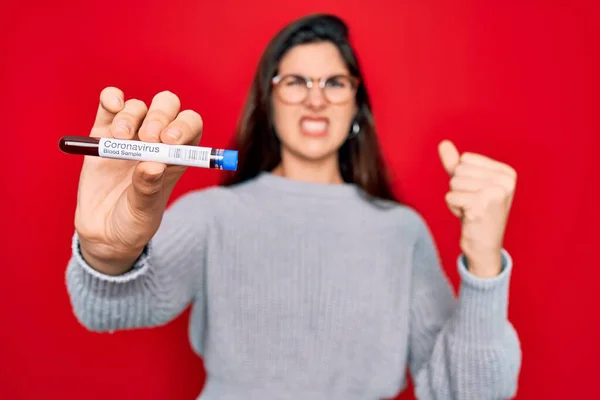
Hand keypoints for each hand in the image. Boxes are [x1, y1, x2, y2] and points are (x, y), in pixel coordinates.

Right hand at [74, 87, 202, 274]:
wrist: (103, 233)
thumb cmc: (134, 222)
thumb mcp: (144, 211)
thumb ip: (148, 189)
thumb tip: (153, 165)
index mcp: (177, 156)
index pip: (191, 126)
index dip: (184, 126)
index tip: (170, 141)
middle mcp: (156, 141)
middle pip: (167, 107)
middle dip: (160, 115)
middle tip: (149, 138)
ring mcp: (129, 135)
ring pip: (138, 106)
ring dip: (131, 116)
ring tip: (120, 139)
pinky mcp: (102, 133)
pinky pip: (109, 105)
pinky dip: (111, 98)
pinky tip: (112, 105)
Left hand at [438, 140, 516, 277]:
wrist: (483, 244)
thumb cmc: (475, 211)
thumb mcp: (466, 184)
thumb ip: (455, 163)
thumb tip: (443, 143)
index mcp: (506, 172)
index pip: (465, 160)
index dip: (462, 177)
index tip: (475, 193)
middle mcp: (506, 181)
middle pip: (459, 171)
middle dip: (458, 189)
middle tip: (472, 204)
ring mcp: (496, 193)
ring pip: (454, 183)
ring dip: (456, 199)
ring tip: (470, 210)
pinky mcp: (482, 205)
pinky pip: (451, 197)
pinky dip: (453, 208)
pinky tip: (468, 217)